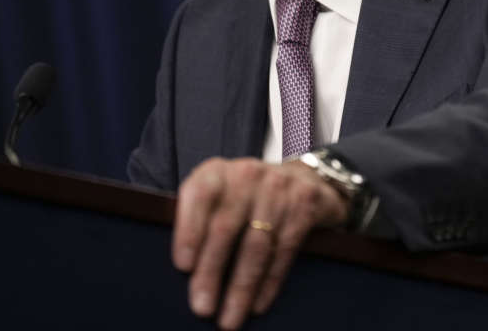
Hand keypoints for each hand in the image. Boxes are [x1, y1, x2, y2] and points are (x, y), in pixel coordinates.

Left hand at [172, 157, 348, 327]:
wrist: (301, 180)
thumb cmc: (246, 198)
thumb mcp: (219, 197)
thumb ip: (200, 220)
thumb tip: (184, 271)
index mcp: (217, 171)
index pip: (200, 195)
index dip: (190, 230)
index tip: (183, 267)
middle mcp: (247, 173)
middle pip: (226, 226)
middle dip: (212, 271)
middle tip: (202, 307)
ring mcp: (279, 186)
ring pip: (256, 244)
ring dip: (241, 286)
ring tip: (230, 317)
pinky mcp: (304, 203)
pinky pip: (284, 249)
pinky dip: (270, 281)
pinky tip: (258, 304)